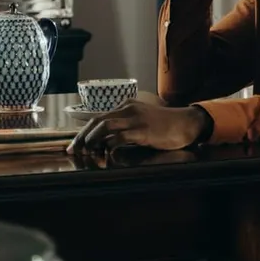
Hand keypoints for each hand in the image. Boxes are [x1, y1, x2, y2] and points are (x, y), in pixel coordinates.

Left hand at [66, 101, 211, 154]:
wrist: (185, 124)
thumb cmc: (164, 125)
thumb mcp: (141, 120)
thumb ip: (125, 125)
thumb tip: (103, 140)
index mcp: (127, 106)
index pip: (98, 118)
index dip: (84, 132)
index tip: (74, 145)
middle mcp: (129, 109)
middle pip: (97, 121)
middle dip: (82, 137)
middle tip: (74, 150)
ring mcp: (136, 119)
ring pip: (105, 126)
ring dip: (92, 140)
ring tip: (87, 152)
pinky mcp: (143, 130)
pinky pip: (120, 137)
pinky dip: (110, 146)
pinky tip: (107, 155)